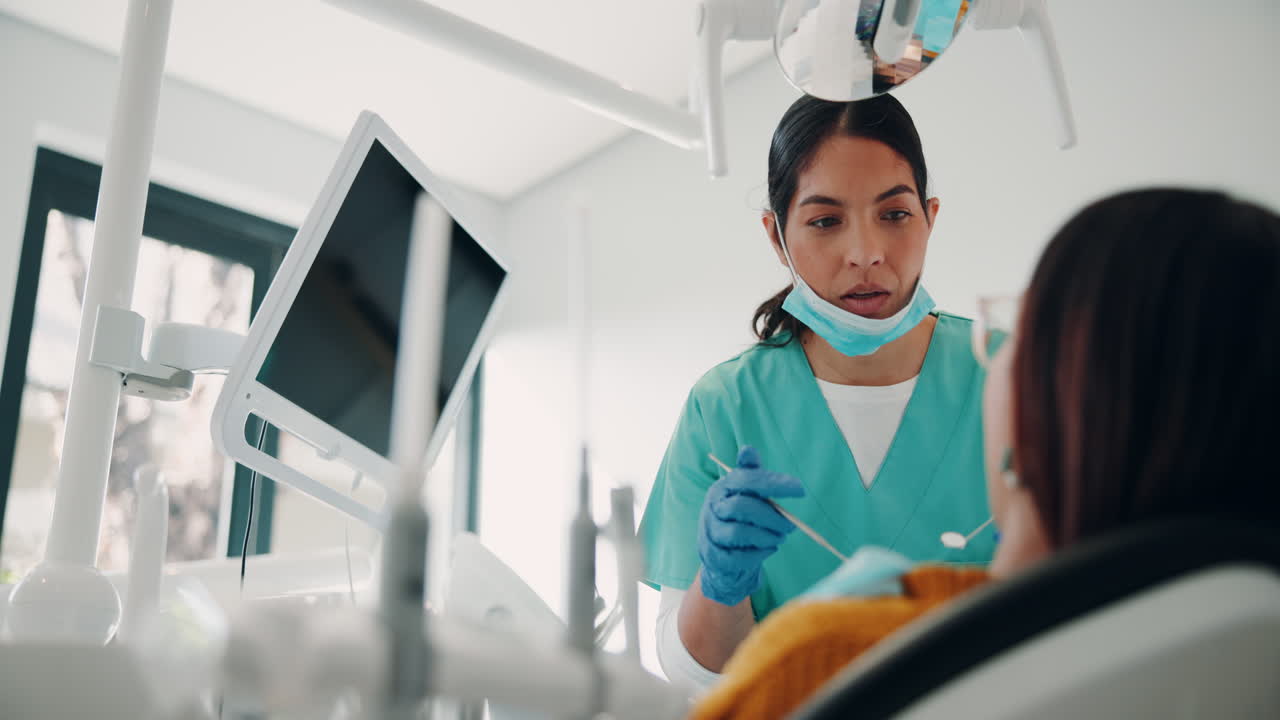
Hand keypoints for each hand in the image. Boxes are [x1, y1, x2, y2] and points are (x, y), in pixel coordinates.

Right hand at [697, 446, 804, 605]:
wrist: (721, 555)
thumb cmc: (740, 518)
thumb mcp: (745, 493)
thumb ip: (751, 474)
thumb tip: (748, 449)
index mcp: (722, 487)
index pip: (746, 479)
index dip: (774, 483)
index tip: (800, 490)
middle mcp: (712, 508)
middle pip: (742, 507)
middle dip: (772, 516)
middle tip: (791, 525)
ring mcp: (710, 533)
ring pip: (739, 533)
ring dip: (767, 536)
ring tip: (780, 537)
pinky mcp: (713, 557)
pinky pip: (738, 557)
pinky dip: (759, 554)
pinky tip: (770, 549)